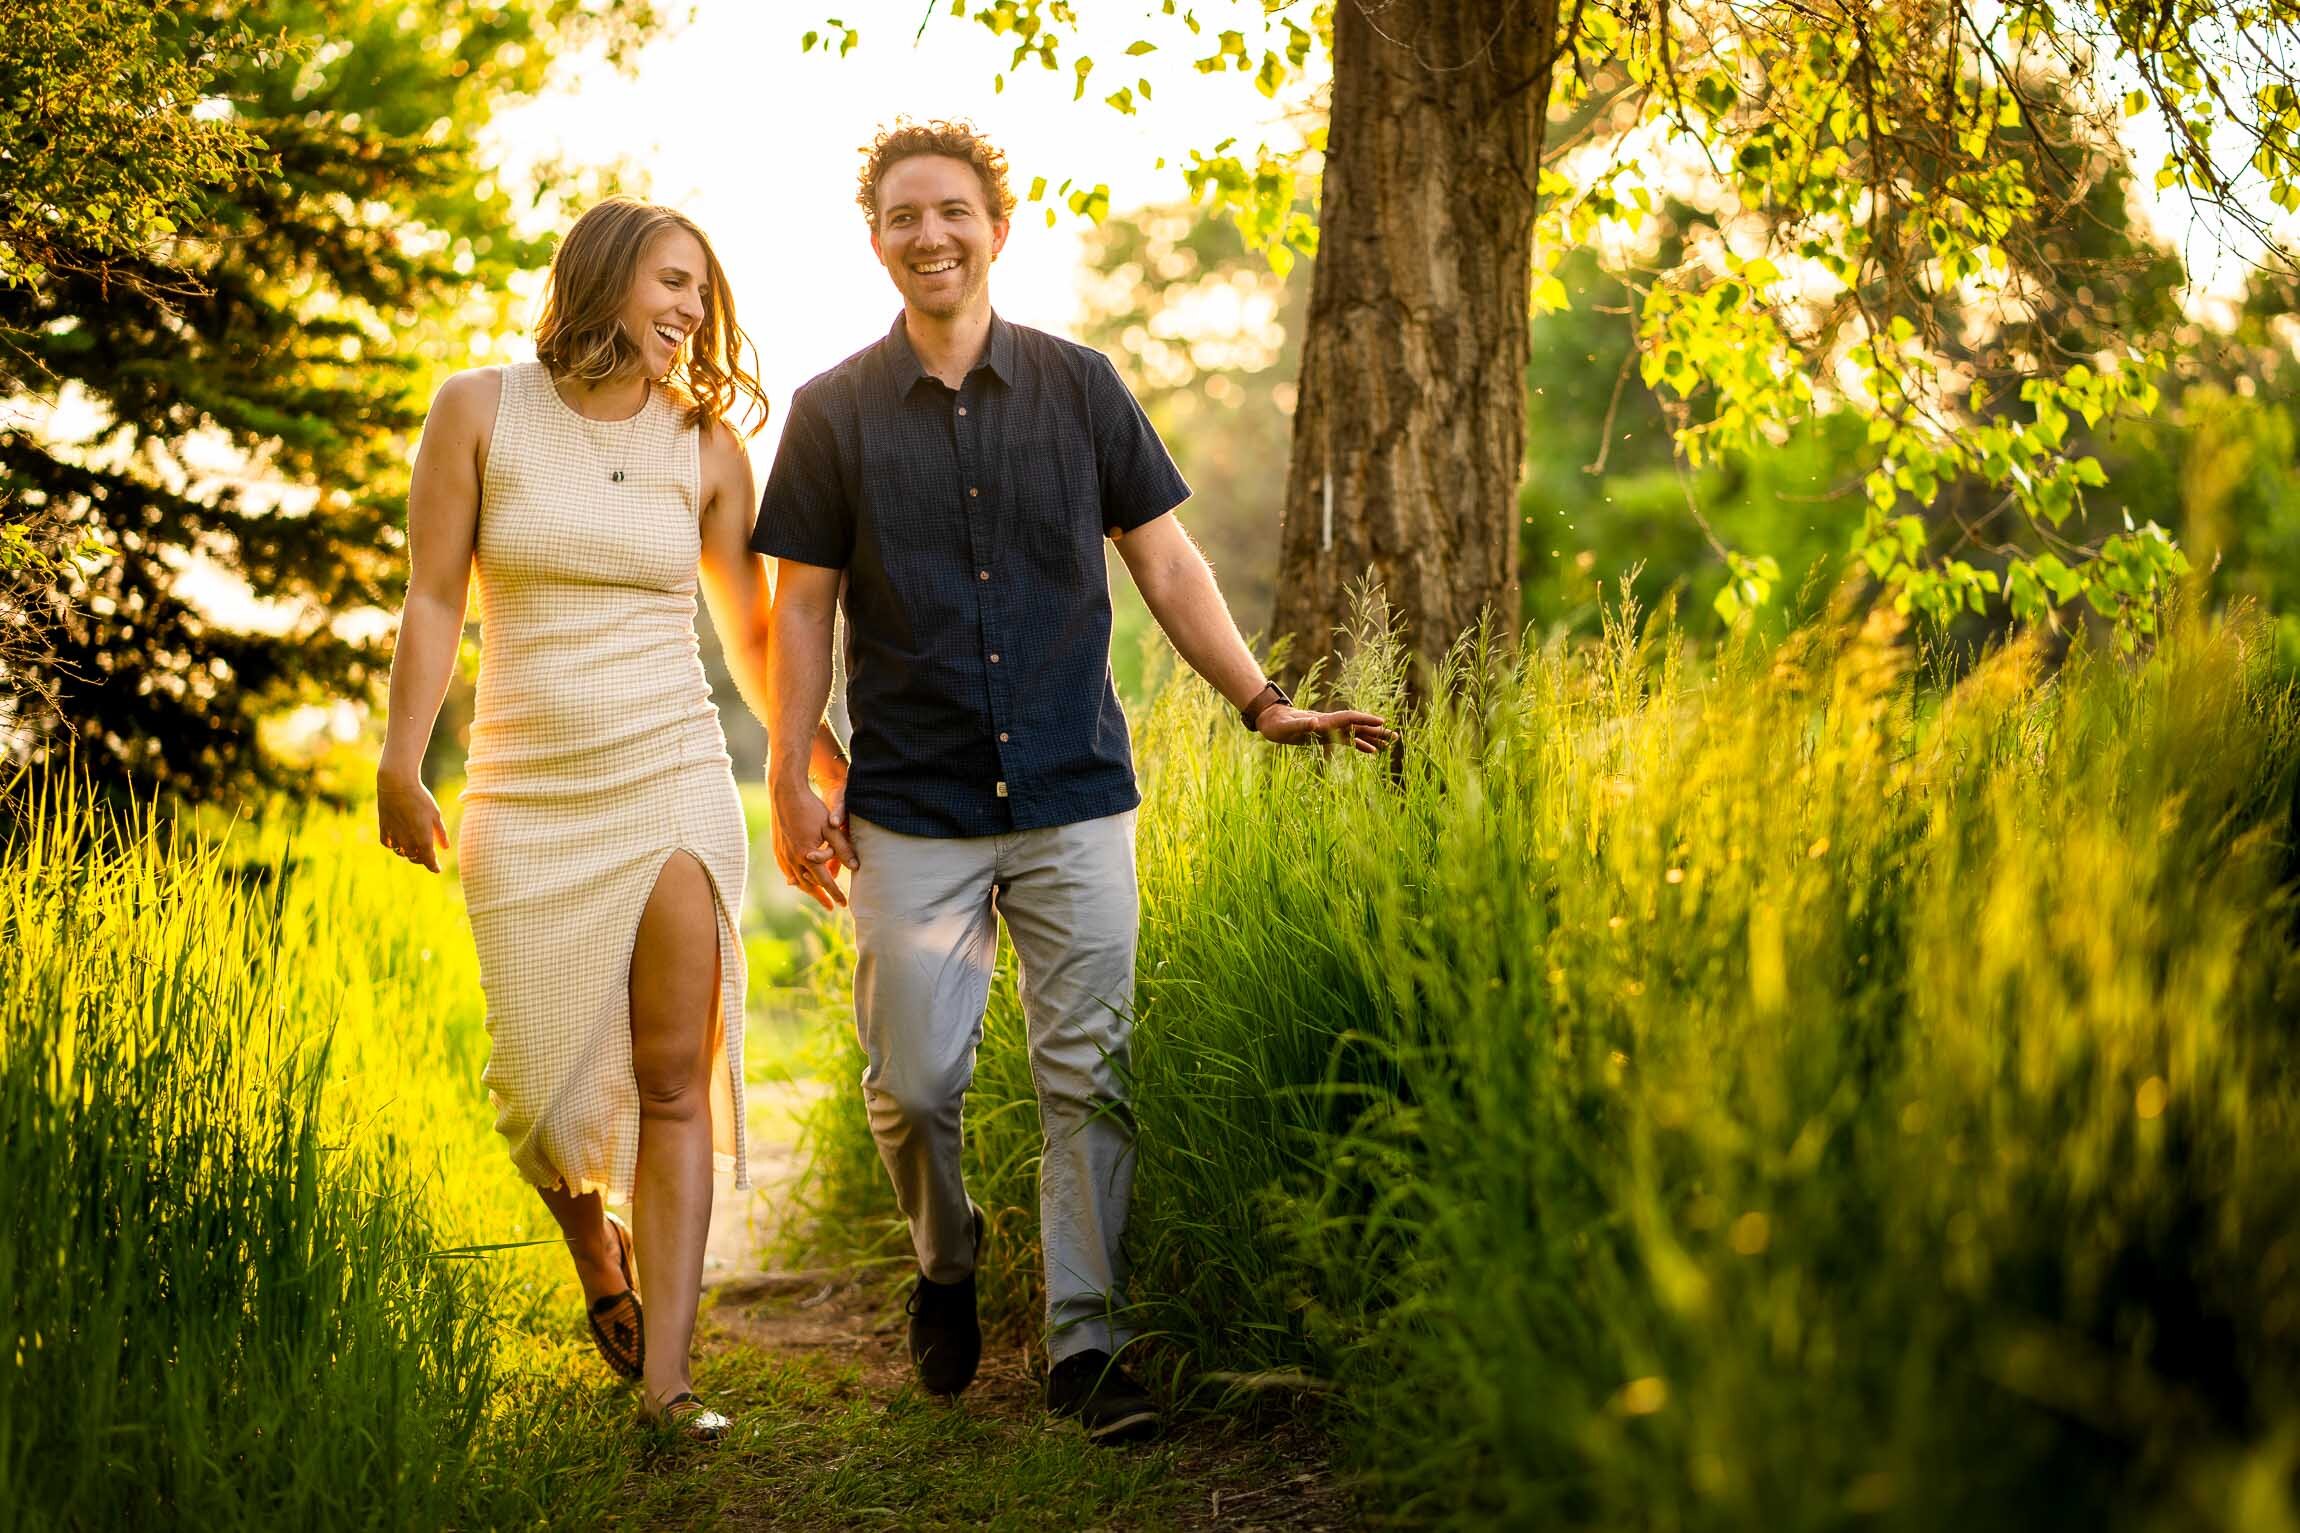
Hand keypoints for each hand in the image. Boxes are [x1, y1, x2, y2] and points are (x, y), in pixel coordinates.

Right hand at [377, 767, 449, 871]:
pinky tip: (398, 841)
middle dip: (422, 859)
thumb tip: (445, 848)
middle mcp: (407, 840)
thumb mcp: (435, 814)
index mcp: (423, 838)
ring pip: (401, 852)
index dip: (434, 867)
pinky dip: (394, 845)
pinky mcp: (384, 828)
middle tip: (427, 855)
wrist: (397, 785)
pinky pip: (388, 843)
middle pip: (414, 858)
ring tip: (414, 848)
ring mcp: (394, 835)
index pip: (429, 860)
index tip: (437, 869)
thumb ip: (440, 833)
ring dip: (408, 853)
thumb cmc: (420, 798)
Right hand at [771, 774, 858, 911]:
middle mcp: (793, 858)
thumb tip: (856, 867)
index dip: (836, 893)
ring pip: (796, 880)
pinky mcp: (777, 849)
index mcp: (807, 855)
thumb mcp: (831, 828)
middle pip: (808, 885)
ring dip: (807, 889)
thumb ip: (843, 848)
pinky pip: (786, 870)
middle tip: (831, 906)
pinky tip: (798, 880)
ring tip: (817, 896)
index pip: (825, 881)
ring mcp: (782, 855)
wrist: (785, 794)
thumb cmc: (812, 808)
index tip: (844, 904)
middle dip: (820, 896)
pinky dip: (795, 878)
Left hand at [1255, 703, 1395, 753]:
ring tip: (1390, 744)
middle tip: (1396, 736)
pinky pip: (1348, 741)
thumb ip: (1301, 725)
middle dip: (1377, 730)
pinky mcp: (1326, 737)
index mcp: (1324, 721)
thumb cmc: (1277, 724)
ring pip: (1356, 733)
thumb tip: (1315, 722)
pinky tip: (1371, 751)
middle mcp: (1331, 724)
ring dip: (1373, 738)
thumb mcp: (1287, 727)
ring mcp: (1330, 730)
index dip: (1365, 719)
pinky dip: (1360, 745)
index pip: (1350, 718)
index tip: (1381, 722)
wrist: (1272, 721)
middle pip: (1358, 726)